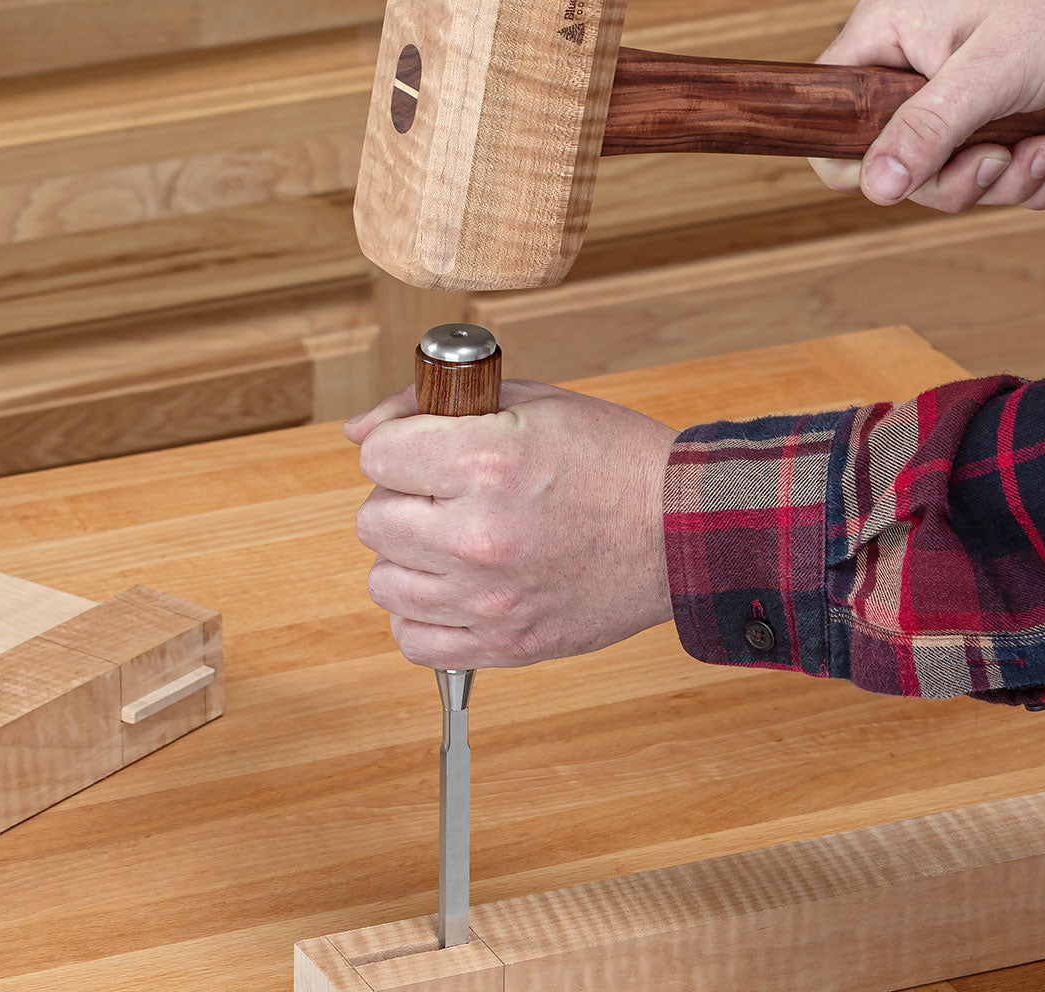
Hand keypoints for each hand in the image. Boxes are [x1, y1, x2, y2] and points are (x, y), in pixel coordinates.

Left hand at [343, 381, 676, 668]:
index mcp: (485, 462)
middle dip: (401, 501)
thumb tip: (360, 430)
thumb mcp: (530, 401)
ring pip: (384, 583)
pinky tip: (455, 588)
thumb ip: (431, 405)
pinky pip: (414, 641)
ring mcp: (489, 598)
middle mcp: (478, 535)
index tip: (423, 452)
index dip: (397, 447)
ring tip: (451, 542)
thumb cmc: (614, 459)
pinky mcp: (505, 643)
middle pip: (372, 522)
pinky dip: (424, 616)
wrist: (684, 529)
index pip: (375, 456)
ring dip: (408, 559)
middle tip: (443, 496)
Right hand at [810, 0, 1044, 211]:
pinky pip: (984, 171)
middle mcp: (904, 68)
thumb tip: (875, 187)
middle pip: (891, 162)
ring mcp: (945, 94)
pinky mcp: (985, 114)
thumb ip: (926, 130)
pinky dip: (1025, 177)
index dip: (859, 162)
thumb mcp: (990, 72)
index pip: (828, 119)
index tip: (915, 171)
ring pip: (941, 174)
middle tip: (1000, 159)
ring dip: (1002, 180)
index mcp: (882, 37)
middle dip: (953, 177)